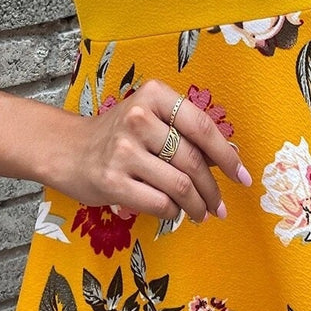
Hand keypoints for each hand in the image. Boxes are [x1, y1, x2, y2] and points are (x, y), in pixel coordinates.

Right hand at [55, 79, 250, 223]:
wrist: (67, 150)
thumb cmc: (118, 136)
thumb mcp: (151, 120)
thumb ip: (185, 134)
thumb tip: (229, 160)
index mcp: (153, 96)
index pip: (202, 127)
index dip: (227, 156)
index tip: (243, 177)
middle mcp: (137, 119)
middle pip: (192, 161)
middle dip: (213, 190)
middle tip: (220, 206)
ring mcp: (123, 151)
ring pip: (179, 186)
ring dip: (198, 206)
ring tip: (202, 213)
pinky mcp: (112, 181)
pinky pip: (159, 203)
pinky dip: (174, 212)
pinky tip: (174, 211)